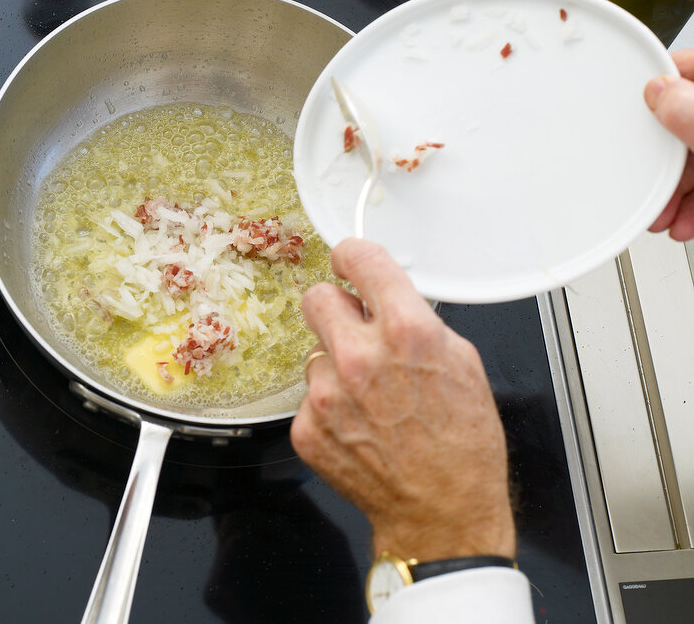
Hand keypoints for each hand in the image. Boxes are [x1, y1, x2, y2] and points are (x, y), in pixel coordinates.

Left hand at [291, 238, 515, 561]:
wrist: (443, 514)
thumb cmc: (462, 446)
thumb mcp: (462, 362)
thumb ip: (418, 320)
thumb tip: (388, 296)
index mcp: (405, 332)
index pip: (359, 259)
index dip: (353, 255)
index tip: (349, 260)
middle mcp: (359, 358)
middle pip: (316, 297)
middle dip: (337, 308)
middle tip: (356, 331)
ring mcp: (327, 395)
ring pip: (314, 351)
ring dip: (335, 364)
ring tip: (371, 396)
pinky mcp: (307, 427)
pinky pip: (309, 395)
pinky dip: (329, 405)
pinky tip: (359, 424)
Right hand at [645, 49, 693, 239]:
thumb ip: (691, 113)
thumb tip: (659, 91)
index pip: (684, 71)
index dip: (652, 88)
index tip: (629, 108)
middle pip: (682, 125)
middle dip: (660, 163)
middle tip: (644, 182)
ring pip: (693, 159)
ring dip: (673, 192)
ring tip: (660, 215)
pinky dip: (691, 205)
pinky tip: (682, 221)